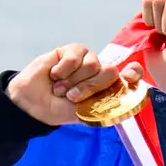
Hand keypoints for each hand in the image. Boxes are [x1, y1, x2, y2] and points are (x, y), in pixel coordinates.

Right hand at [7, 43, 131, 127]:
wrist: (32, 102)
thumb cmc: (58, 109)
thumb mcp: (83, 114)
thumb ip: (102, 108)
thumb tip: (125, 110)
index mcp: (108, 88)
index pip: (130, 75)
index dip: (133, 74)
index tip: (129, 77)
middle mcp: (100, 73)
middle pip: (110, 71)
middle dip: (89, 87)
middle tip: (71, 96)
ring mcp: (87, 60)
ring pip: (92, 64)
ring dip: (73, 80)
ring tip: (60, 88)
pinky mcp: (72, 51)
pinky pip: (75, 56)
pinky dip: (64, 69)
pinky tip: (54, 75)